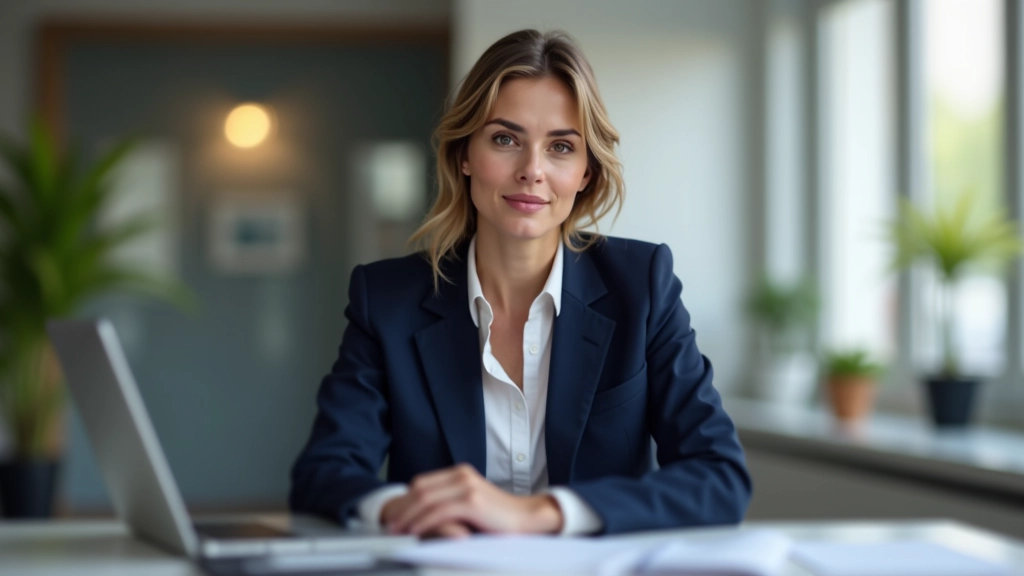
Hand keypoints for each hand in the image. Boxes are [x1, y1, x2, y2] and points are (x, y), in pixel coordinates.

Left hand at [382, 464, 562, 536]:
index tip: (395, 516)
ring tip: (398, 530)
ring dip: (408, 517)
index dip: (405, 500)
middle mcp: (462, 475)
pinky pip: (439, 512)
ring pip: (426, 500)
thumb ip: (450, 502)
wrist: (526, 517)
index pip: (423, 483)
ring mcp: (467, 486)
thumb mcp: (471, 502)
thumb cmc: (499, 516)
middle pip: (421, 489)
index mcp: (460, 472)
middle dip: (402, 509)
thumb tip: (424, 514)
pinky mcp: (472, 501)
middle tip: (390, 525)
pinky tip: (415, 530)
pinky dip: (423, 522)